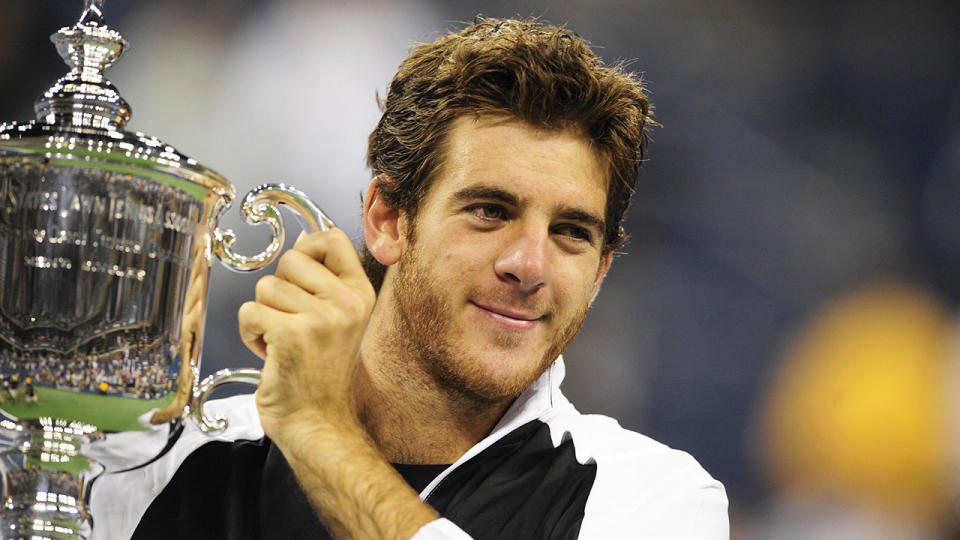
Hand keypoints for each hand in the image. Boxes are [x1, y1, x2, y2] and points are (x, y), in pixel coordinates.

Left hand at [237, 228, 375, 442]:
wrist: (317, 421)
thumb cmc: (319, 372)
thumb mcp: (337, 319)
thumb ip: (324, 279)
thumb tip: (304, 240)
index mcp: (361, 294)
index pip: (333, 238)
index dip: (306, 249)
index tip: (300, 277)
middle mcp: (348, 303)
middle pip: (290, 259)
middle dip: (278, 289)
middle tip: (291, 321)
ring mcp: (323, 319)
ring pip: (265, 286)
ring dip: (263, 315)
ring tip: (282, 341)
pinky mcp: (292, 335)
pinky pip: (250, 311)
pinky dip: (251, 334)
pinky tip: (271, 353)